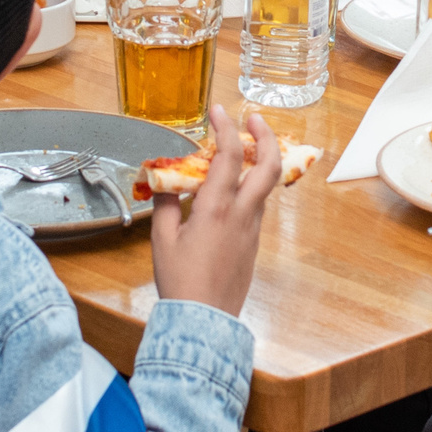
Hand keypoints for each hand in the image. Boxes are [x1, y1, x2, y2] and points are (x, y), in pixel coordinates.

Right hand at [149, 107, 284, 316]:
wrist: (204, 320)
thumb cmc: (180, 281)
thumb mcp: (162, 240)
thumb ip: (165, 206)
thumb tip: (164, 183)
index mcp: (217, 208)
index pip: (229, 156)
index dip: (225, 127)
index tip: (218, 110)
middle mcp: (242, 214)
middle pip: (269, 166)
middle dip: (266, 136)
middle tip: (253, 119)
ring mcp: (252, 229)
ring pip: (265, 186)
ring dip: (258, 161)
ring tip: (240, 149)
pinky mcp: (253, 244)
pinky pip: (256, 206)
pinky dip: (250, 186)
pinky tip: (232, 187)